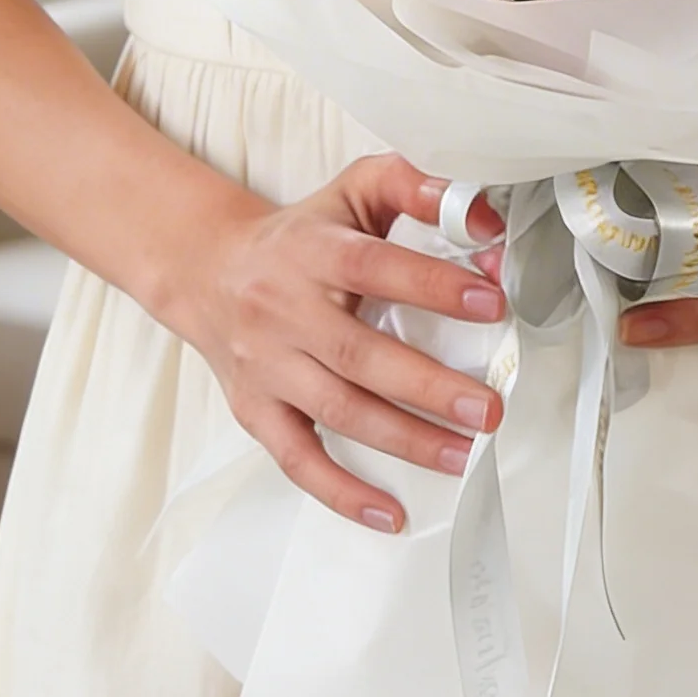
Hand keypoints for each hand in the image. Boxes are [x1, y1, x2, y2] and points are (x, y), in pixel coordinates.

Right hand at [177, 155, 504, 534]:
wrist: (208, 270)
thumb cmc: (299, 236)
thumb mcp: (353, 191)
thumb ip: (415, 187)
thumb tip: (479, 213)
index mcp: (313, 252)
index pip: (376, 268)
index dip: (433, 286)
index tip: (489, 303)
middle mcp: (284, 310)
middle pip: (359, 354)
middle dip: (428, 386)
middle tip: (486, 407)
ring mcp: (268, 366)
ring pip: (338, 411)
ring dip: (404, 440)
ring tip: (462, 453)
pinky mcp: (256, 410)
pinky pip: (298, 459)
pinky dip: (342, 492)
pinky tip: (389, 510)